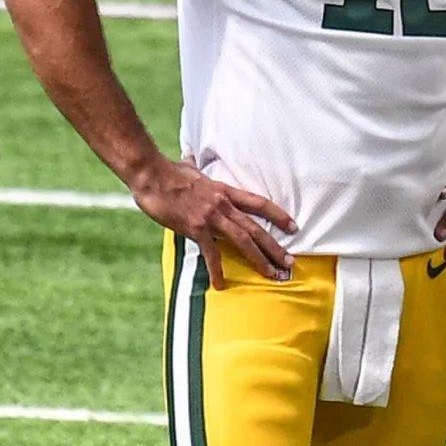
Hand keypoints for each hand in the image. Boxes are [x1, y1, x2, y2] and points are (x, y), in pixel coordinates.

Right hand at [130, 155, 296, 290]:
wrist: (152, 174)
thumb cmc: (168, 171)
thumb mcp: (190, 169)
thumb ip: (195, 170)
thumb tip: (190, 161)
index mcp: (225, 191)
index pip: (260, 203)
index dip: (279, 215)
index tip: (294, 226)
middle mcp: (224, 205)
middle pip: (256, 228)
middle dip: (275, 246)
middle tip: (290, 263)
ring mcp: (211, 217)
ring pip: (243, 240)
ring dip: (259, 258)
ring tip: (271, 274)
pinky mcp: (196, 228)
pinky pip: (211, 253)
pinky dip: (217, 270)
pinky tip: (221, 284)